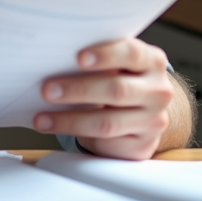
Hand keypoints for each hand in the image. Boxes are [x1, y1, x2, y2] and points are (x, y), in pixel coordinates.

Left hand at [32, 37, 182, 159]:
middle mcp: (158, 91)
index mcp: (152, 61)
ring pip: (108, 123)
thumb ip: (97, 58)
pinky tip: (59, 131)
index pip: (132, 53)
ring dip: (70, 120)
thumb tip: (55, 57)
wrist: (144, 112)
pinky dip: (79, 137)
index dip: (106, 55)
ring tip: (43, 118)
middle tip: (47, 90)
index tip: (79, 58)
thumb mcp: (117, 64)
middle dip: (78, 90)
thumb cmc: (120, 79)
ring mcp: (153, 121)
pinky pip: (107, 143)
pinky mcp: (143, 146)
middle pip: (117, 90)